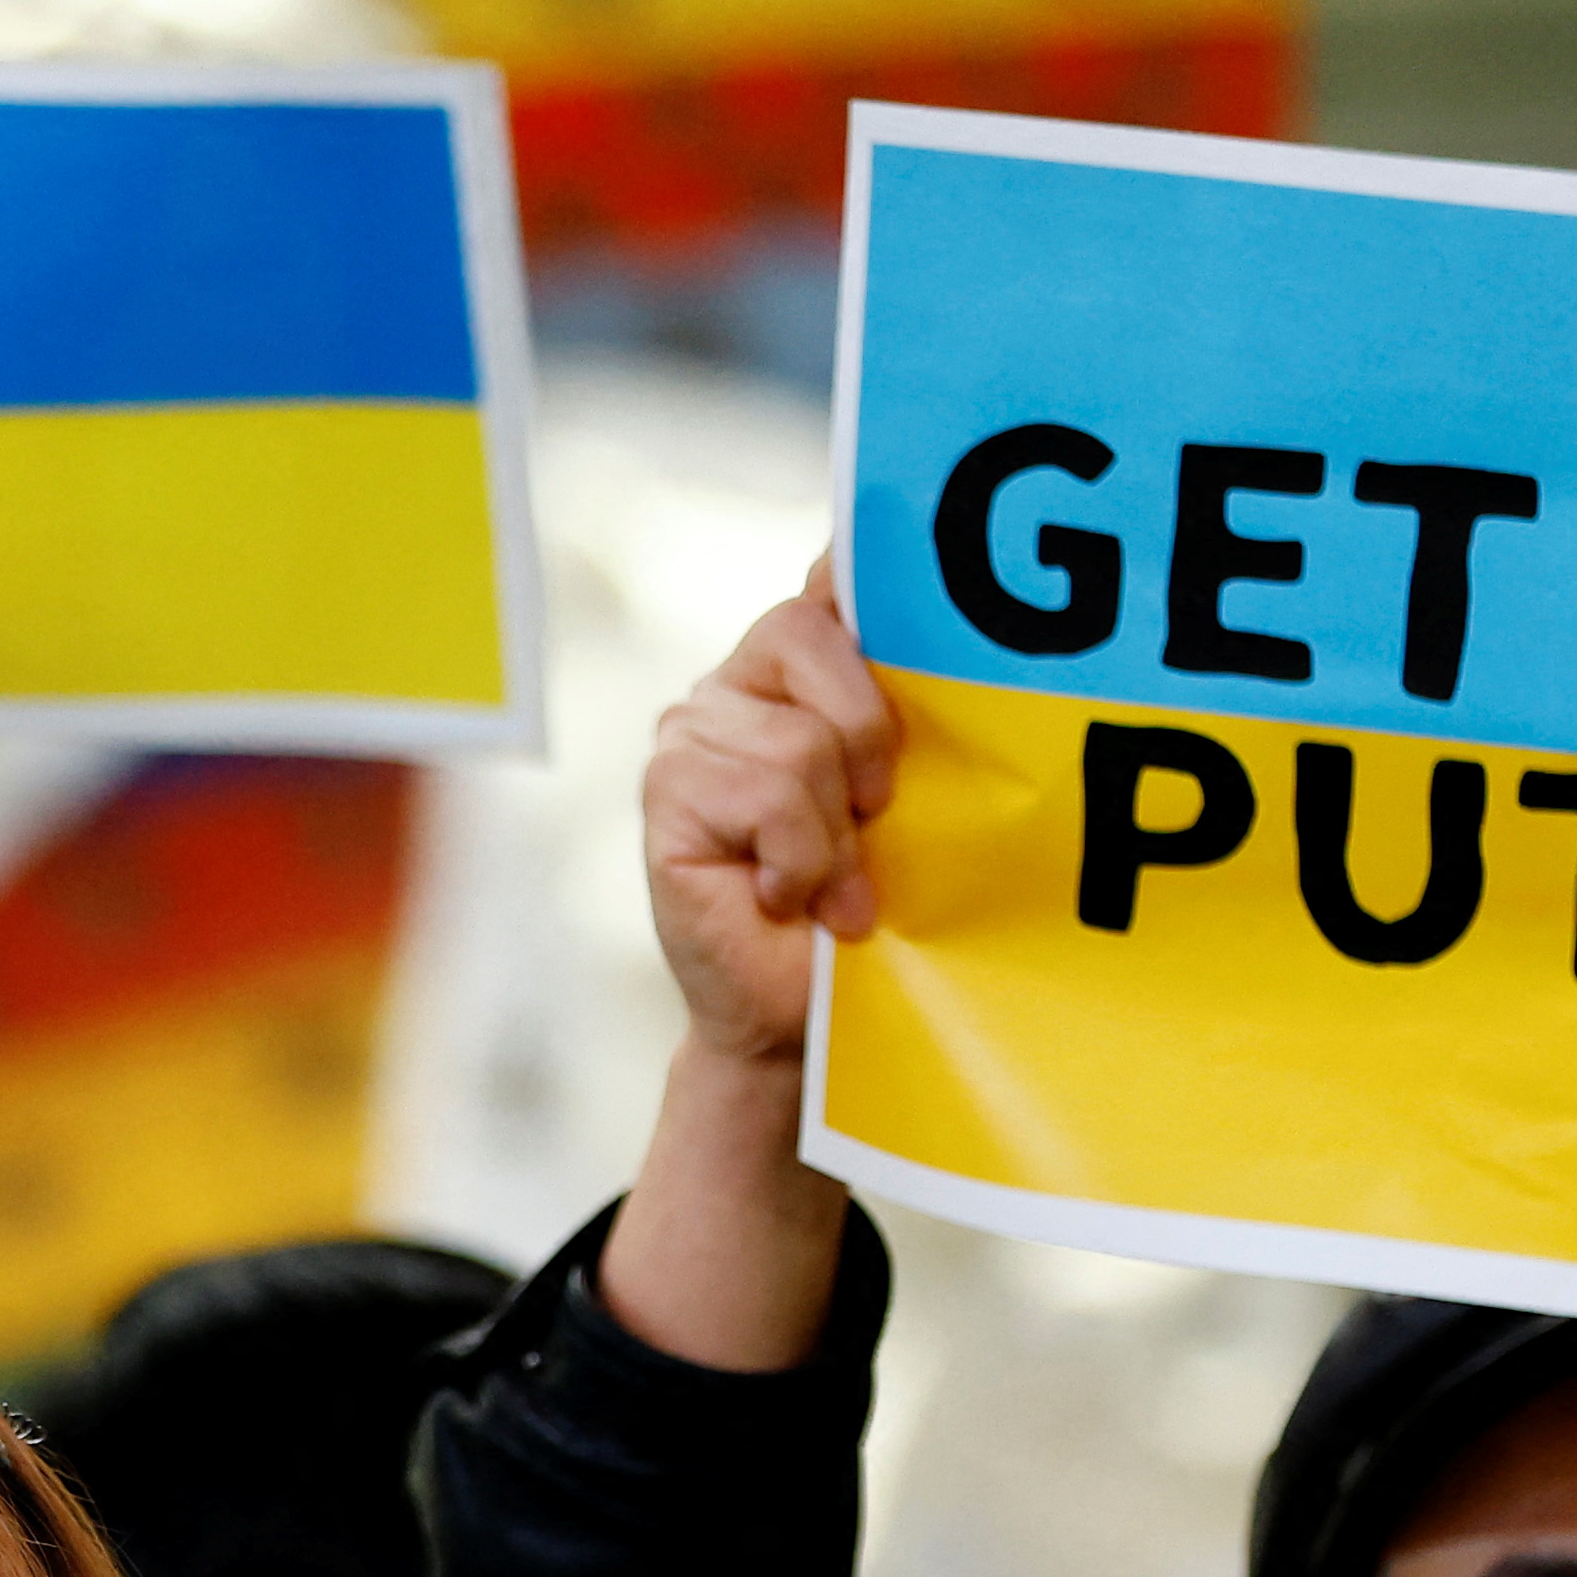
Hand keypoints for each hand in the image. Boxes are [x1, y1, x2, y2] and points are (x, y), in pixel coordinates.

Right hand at [639, 571, 896, 1070]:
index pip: (823, 587)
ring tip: (833, 890)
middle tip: (877, 816)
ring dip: (834, 832)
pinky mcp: (667, 791)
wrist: (801, 1021)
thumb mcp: (909, 799)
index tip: (870, 555)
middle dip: (868, 733)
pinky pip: (764, 791)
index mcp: (800, 670)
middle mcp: (736, 684)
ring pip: (796, 739)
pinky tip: (785, 898)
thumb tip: (908, 606)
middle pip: (809, 635)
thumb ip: (906, 710)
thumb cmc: (865, 911)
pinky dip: (798, 859)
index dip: (851, 565)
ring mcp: (691, 733)